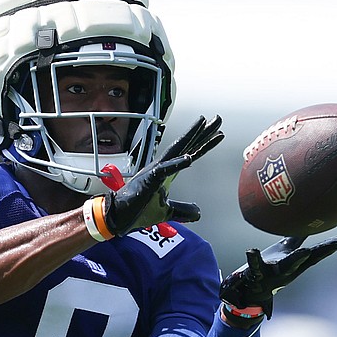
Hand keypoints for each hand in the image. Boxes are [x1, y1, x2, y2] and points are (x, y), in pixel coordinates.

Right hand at [93, 115, 223, 237]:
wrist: (117, 217)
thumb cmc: (137, 211)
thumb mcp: (166, 212)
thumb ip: (182, 210)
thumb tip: (198, 213)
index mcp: (167, 173)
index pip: (190, 154)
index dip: (205, 144)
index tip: (219, 134)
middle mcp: (162, 167)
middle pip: (186, 146)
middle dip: (203, 132)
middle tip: (218, 119)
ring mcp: (155, 172)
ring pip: (176, 150)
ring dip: (191, 136)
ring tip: (204, 122)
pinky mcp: (148, 181)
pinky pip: (165, 171)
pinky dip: (176, 164)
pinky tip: (189, 158)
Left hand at [220, 234, 336, 317]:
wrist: (253, 292)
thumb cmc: (271, 269)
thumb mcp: (286, 253)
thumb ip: (296, 239)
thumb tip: (307, 224)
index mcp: (297, 263)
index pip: (317, 253)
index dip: (332, 245)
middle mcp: (290, 269)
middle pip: (308, 259)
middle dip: (322, 251)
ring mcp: (275, 273)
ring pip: (287, 265)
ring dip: (296, 259)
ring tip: (304, 250)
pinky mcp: (258, 274)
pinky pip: (255, 266)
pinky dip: (254, 258)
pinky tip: (252, 250)